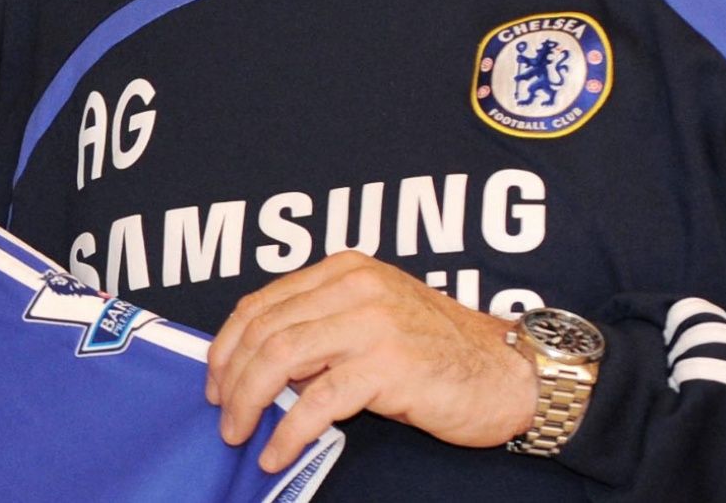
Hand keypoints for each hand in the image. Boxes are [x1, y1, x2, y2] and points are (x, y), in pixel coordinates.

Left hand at [204, 251, 536, 470]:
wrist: (512, 373)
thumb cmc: (442, 352)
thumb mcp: (376, 319)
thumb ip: (323, 326)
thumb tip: (260, 366)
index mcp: (345, 271)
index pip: (262, 303)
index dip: (227, 344)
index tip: (214, 379)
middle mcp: (355, 288)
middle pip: (264, 331)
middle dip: (230, 378)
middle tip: (222, 414)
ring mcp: (372, 324)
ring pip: (280, 359)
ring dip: (249, 402)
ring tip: (239, 433)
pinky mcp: (389, 366)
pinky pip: (318, 402)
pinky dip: (289, 432)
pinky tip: (277, 453)